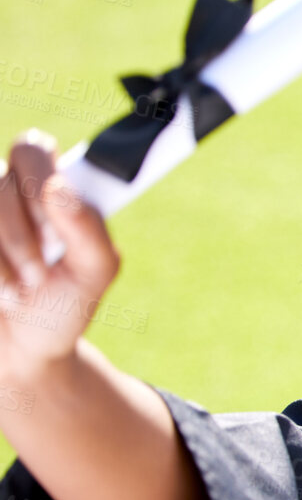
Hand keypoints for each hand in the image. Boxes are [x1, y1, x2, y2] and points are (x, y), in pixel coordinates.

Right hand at [0, 131, 118, 381]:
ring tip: (18, 288)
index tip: (55, 227)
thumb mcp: (93, 274)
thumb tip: (59, 188)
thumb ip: (90, 230)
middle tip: (41, 273)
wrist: (21, 351)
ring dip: (1, 256)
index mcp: (45, 189)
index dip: (38, 180)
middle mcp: (1, 192)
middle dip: (20, 234)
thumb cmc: (62, 307)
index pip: (32, 147)